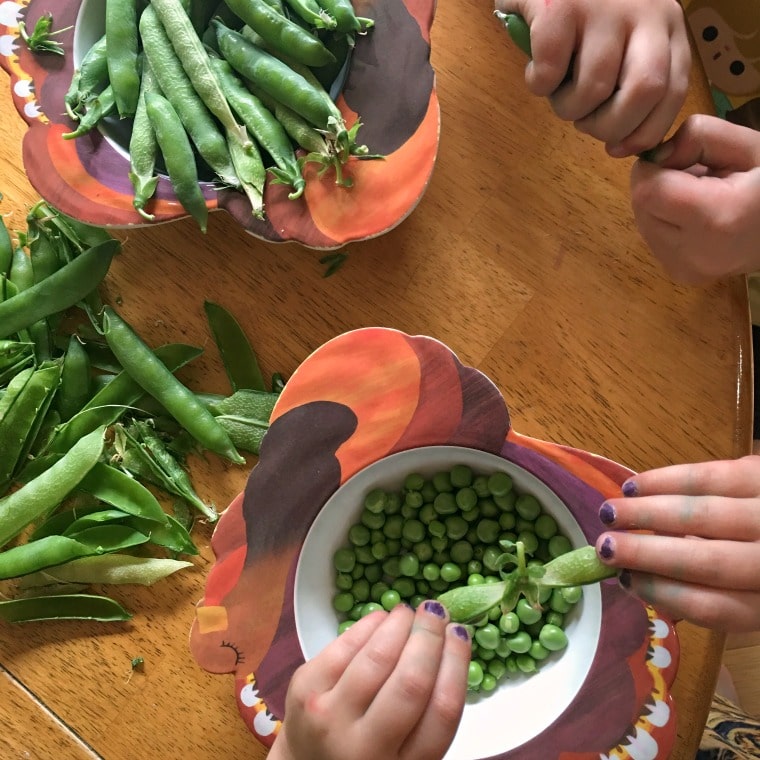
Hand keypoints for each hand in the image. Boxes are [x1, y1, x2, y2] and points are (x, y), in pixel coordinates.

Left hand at [268, 602, 470, 759]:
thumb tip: (449, 640)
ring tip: (409, 612)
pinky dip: (368, 625)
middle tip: (436, 612)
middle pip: (410, 682)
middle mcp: (367, 748)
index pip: (443, 710)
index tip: (460, 632)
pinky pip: (344, 647)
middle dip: (428, 637)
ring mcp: (331, 718)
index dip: (456, 662)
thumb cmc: (369, 755)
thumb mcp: (407, 754)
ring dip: (398, 625)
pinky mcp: (304, 692)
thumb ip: (427, 713)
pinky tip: (381, 618)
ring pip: (376, 658)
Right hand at [495, 0, 689, 155]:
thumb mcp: (625, 36)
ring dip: (568, 108)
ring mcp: (603, 9)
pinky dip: (538, 84)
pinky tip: (536, 72)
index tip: (618, 146)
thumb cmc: (586, 8)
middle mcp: (645, 12)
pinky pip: (550, 70)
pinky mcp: (560, 8)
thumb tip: (622, 142)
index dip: (645, 131)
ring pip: (594, 87)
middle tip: (585, 123)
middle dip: (610, 126)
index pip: (673, 91)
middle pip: (644, 91)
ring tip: (556, 92)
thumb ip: (633, 78)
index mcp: (666, 25)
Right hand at [594, 456, 759, 631]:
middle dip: (645, 553)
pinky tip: (636, 484)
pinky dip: (667, 479)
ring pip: (702, 514)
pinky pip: (710, 475)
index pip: (714, 608)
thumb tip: (653, 576)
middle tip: (602, 548)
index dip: (664, 595)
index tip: (627, 584)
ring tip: (609, 513)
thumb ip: (725, 595)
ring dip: (646, 513)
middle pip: (704, 561)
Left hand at [631, 114, 759, 283]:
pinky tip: (699, 217)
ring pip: (643, 223)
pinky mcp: (682, 275)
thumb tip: (654, 155)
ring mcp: (685, 270)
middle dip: (658, 183)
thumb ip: (698, 136)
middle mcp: (693, 254)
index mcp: (715, 218)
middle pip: (640, 208)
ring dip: (661, 203)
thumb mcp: (749, 143)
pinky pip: (654, 239)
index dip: (655, 167)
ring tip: (703, 198)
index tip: (682, 158)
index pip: (646, 191)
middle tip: (698, 177)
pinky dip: (667, 221)